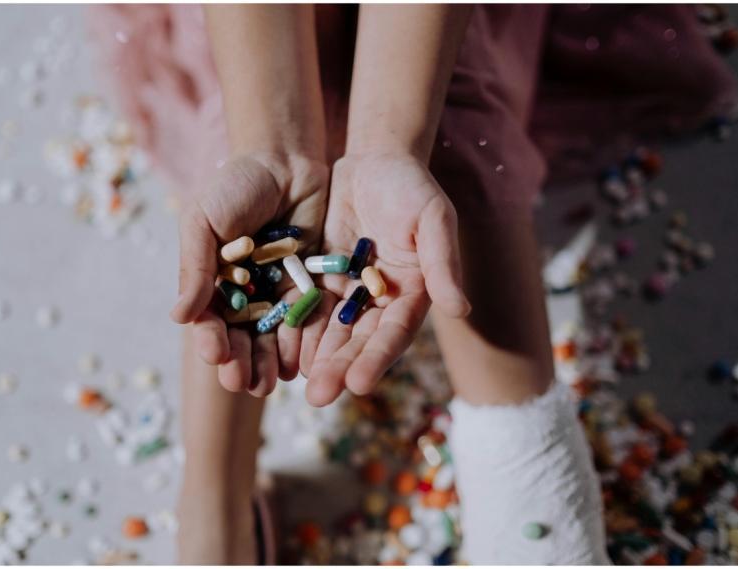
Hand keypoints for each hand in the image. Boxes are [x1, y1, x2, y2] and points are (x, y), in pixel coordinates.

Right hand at [171, 152, 327, 396]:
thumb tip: (178, 317)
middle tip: (244, 384)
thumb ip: (195, 267)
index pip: (210, 320)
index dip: (212, 340)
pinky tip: (302, 361)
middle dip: (240, 361)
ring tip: (271, 384)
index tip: (216, 355)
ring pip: (271, 336)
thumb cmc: (234, 186)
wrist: (285, 161)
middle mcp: (243, 294)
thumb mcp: (204, 221)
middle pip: (240, 337)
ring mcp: (276, 292)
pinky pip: (304, 319)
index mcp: (212, 282)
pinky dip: (301, 341)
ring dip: (269, 362)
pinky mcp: (308, 286)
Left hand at [304, 152, 469, 405]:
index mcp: (412, 292)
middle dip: (340, 368)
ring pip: (330, 331)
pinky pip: (306, 307)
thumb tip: (460, 309)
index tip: (359, 385)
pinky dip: (294, 329)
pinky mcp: (321, 277)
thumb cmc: (411, 186)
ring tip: (295, 384)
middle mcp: (380, 301)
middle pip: (359, 341)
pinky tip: (276, 350)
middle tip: (318, 397)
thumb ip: (442, 262)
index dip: (377, 358)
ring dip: (315, 358)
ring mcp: (349, 291)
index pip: (394, 332)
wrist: (374, 161)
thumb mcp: (433, 217)